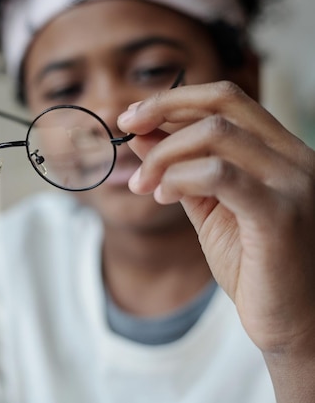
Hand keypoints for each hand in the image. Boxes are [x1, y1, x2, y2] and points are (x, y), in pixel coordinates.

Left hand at [118, 81, 314, 356]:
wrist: (296, 322)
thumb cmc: (255, 265)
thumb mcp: (209, 207)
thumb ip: (180, 170)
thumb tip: (142, 135)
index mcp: (279, 151)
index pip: (226, 99)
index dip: (173, 100)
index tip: (131, 117)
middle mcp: (294, 157)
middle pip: (222, 102)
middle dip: (162, 108)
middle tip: (125, 128)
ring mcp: (294, 182)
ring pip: (216, 134)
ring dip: (163, 154)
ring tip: (143, 184)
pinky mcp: (281, 214)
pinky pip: (219, 175)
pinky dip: (179, 178)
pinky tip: (163, 196)